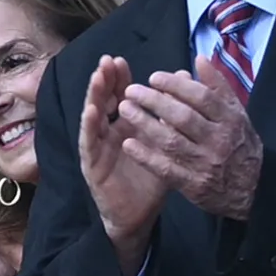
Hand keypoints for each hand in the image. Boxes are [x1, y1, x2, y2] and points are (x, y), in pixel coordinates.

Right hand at [78, 55, 166, 275]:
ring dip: (93, 97)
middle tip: (107, 61)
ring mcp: (98, 148)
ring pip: (93, 118)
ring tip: (98, 78)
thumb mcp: (166, 145)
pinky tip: (91, 112)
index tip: (120, 60)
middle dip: (104, 81)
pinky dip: (89, 127)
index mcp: (125, 126)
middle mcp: (108, 133)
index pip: (120, 96)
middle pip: (103, 101)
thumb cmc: (151, 180)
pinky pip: (90, 144)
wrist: (138, 215)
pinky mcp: (92, 165)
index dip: (119, 78)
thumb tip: (186, 83)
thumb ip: (173, 117)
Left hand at [117, 57, 263, 220]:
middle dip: (154, 101)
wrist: (251, 189)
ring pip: (171, 141)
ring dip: (144, 123)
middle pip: (183, 117)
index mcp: (231, 120)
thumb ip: (218, 88)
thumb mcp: (237, 114)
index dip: (177, 85)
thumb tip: (199, 59)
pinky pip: (165, 168)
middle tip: (131, 90)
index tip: (154, 77)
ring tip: (124, 109)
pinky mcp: (193, 184)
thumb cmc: (238, 144)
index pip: (202, 98)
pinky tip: (128, 143)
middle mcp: (219, 140)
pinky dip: (145, 155)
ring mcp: (205, 163)